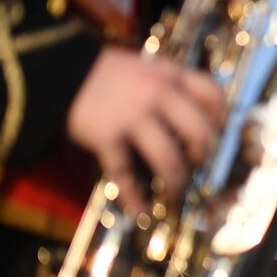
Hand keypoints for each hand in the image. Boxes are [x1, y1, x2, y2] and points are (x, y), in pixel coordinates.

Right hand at [66, 48, 226, 213]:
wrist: (56, 69)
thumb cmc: (105, 71)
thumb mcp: (145, 66)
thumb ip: (169, 84)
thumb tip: (193, 114)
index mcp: (170, 74)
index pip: (213, 95)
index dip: (219, 119)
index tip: (215, 133)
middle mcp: (157, 94)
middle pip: (199, 131)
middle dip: (202, 153)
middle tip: (195, 161)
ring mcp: (132, 117)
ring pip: (168, 159)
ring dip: (175, 182)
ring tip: (173, 191)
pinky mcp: (106, 137)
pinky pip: (124, 173)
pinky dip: (134, 197)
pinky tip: (140, 211)